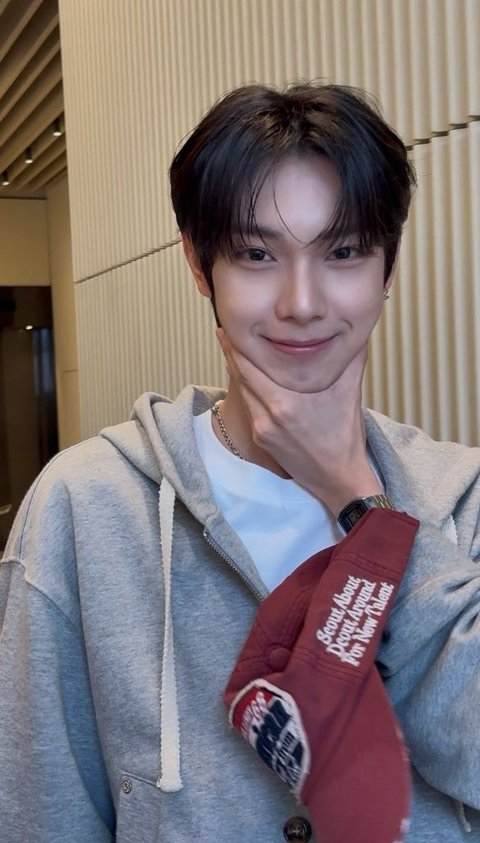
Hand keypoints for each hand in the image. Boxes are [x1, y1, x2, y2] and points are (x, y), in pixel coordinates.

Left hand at [216, 330, 382, 515]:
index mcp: (286, 402)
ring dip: (236, 371)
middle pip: (240, 377)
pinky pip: (249, 407)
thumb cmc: (345, 435)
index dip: (236, 346)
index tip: (230, 326)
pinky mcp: (262, 439)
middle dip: (232, 353)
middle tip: (224, 330)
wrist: (339, 477)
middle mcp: (269, 415)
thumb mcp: (350, 392)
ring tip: (232, 349)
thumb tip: (357, 333)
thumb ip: (351, 359)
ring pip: (242, 392)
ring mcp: (262, 429)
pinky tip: (247, 378)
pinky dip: (246, 390)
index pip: (251, 367)